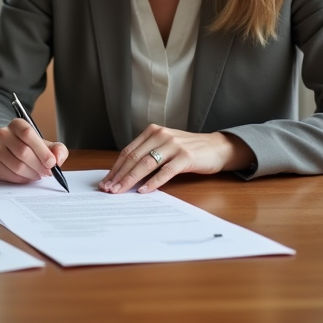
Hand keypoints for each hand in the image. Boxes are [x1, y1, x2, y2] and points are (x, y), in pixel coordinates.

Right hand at [0, 117, 68, 183]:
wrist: (12, 152)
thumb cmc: (32, 147)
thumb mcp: (47, 145)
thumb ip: (58, 149)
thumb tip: (58, 159)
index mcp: (17, 124)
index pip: (27, 133)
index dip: (42, 150)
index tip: (51, 162)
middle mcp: (4, 134)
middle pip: (23, 151)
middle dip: (39, 165)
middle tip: (47, 172)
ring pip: (17, 166)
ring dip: (32, 173)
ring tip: (38, 174)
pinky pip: (11, 175)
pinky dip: (23, 179)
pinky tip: (28, 176)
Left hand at [99, 125, 255, 193]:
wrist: (217, 147)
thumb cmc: (188, 149)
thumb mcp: (165, 146)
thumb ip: (148, 154)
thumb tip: (124, 174)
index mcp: (152, 131)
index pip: (128, 151)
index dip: (115, 168)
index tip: (106, 181)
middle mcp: (161, 135)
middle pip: (134, 158)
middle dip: (119, 175)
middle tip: (108, 189)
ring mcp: (173, 145)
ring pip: (146, 164)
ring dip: (130, 180)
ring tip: (120, 191)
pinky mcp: (185, 157)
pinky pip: (165, 171)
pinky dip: (153, 182)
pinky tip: (143, 190)